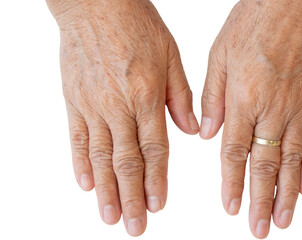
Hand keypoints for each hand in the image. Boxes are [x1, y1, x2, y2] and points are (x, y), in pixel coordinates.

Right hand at [47, 0, 198, 235]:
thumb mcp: (170, 55)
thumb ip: (181, 96)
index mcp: (147, 95)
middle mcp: (119, 105)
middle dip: (131, 196)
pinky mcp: (74, 100)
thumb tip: (192, 130)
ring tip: (110, 216)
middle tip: (134, 225)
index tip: (157, 204)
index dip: (156, 179)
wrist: (96, 4)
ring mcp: (93, 104)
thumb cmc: (136, 25)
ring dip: (106, 189)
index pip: (154, 148)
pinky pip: (77, 137)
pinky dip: (81, 163)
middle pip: (126, 160)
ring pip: (101, 156)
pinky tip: (86, 184)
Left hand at [200, 0, 301, 237]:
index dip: (232, 183)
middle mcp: (271, 111)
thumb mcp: (218, 57)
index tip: (232, 208)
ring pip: (293, 161)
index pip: (234, 153)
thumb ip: (212, 99)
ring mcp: (297, 109)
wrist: (292, 7)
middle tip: (260, 227)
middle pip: (265, 165)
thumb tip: (207, 133)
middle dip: (262, 200)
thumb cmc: (252, 27)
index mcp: (243, 100)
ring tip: (285, 219)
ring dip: (289, 193)